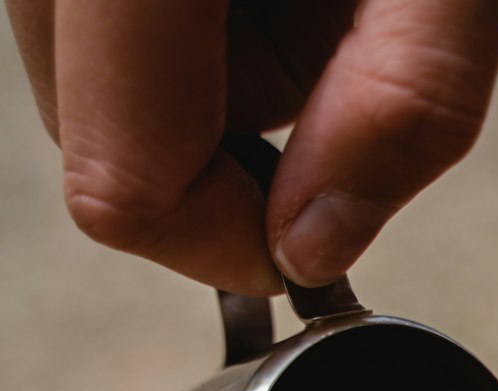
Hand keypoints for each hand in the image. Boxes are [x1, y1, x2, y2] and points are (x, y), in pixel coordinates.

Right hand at [6, 0, 497, 294]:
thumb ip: (402, 106)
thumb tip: (310, 253)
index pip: (121, 185)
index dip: (227, 244)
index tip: (314, 236)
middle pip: (92, 143)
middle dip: (222, 151)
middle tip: (335, 53)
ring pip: (91, 84)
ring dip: (207, 79)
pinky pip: (98, 26)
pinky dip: (185, 30)